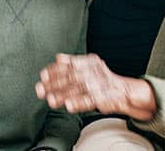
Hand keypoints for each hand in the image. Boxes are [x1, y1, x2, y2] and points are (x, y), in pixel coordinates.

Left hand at [34, 53, 153, 119]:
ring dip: (62, 95)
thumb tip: (57, 58)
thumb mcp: (89, 65)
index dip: (55, 70)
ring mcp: (98, 85)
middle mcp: (93, 72)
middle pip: (71, 77)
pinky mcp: (103, 98)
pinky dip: (78, 103)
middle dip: (54, 84)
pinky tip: (69, 106)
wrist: (124, 91)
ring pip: (78, 89)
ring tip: (50, 100)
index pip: (69, 64)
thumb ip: (72, 61)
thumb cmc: (101, 79)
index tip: (43, 76)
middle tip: (41, 90)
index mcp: (88, 62)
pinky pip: (89, 100)